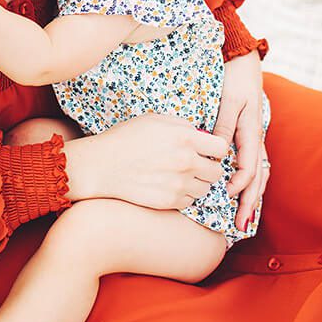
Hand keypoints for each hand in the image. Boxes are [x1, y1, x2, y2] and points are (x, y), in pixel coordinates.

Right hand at [63, 113, 228, 209]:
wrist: (100, 166)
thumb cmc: (126, 138)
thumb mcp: (156, 120)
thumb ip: (184, 126)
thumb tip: (203, 136)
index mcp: (185, 138)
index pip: (222, 148)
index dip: (216, 149)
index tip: (207, 151)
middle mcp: (185, 162)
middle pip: (217, 171)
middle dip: (209, 167)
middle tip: (196, 165)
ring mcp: (178, 184)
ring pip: (206, 188)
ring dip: (198, 183)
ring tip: (181, 176)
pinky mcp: (169, 202)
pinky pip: (190, 201)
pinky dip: (185, 195)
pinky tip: (171, 186)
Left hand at [217, 52, 269, 231]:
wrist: (242, 61)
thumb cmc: (234, 78)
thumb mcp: (229, 100)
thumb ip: (224, 126)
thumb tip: (219, 151)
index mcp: (251, 131)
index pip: (250, 165)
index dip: (240, 184)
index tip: (226, 196)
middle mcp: (255, 139)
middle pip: (257, 178)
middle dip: (250, 203)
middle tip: (240, 226)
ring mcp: (253, 140)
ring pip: (257, 175)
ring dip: (251, 198)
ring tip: (244, 220)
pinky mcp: (247, 138)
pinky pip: (252, 167)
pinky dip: (249, 185)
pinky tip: (240, 196)